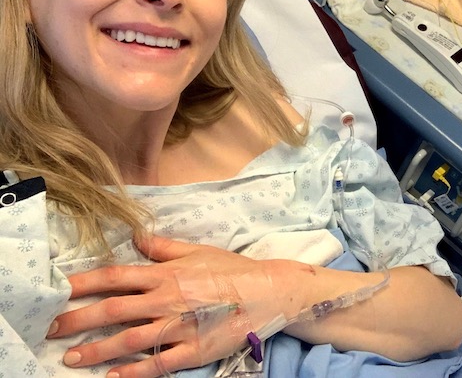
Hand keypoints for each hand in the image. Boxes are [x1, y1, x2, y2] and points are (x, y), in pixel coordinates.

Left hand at [48, 235, 276, 377]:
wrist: (269, 291)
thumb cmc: (233, 270)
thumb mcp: (197, 251)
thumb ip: (163, 248)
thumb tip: (136, 237)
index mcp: (167, 274)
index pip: (116, 276)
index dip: (84, 282)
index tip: (59, 289)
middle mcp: (167, 299)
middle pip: (113, 309)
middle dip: (77, 319)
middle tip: (50, 329)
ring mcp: (179, 327)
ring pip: (129, 340)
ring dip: (96, 350)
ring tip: (71, 358)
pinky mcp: (193, 350)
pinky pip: (157, 364)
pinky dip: (133, 373)